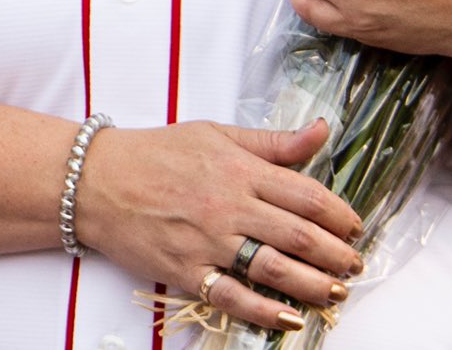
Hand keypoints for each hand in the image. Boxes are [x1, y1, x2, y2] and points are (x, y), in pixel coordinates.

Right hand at [72, 118, 361, 332]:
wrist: (96, 180)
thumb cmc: (157, 153)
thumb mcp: (215, 134)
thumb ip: (272, 142)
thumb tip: (321, 131)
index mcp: (239, 169)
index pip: (306, 195)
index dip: (340, 215)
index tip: (355, 226)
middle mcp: (229, 206)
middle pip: (299, 236)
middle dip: (337, 254)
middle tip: (354, 264)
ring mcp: (208, 241)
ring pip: (275, 269)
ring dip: (314, 284)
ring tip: (335, 291)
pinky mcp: (187, 271)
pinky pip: (234, 297)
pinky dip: (266, 312)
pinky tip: (292, 319)